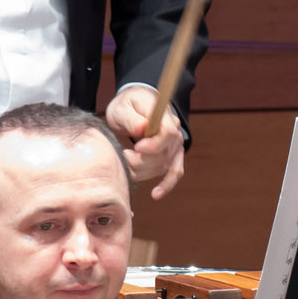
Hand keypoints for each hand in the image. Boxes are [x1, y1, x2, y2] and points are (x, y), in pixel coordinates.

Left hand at [104, 85, 186, 199]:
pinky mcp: (172, 156)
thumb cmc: (127, 104)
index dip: (153, 145)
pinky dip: (166, 185)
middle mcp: (174, 131)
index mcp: (164, 115)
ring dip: (142, 171)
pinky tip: (156, 194)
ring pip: (163, 166)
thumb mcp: (122, 107)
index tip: (135, 148)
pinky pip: (174, 172)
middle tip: (123, 157)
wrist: (136, 105)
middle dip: (140, 161)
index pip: (167, 133)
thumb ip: (131, 118)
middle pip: (163, 153)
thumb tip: (142, 130)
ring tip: (125, 165)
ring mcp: (175, 145)